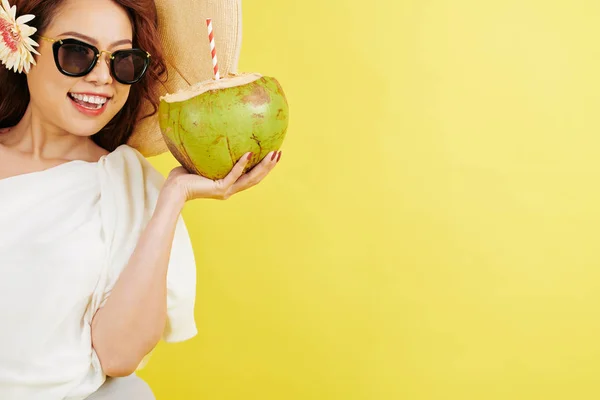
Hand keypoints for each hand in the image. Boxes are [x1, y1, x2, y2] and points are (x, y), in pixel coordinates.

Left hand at [164, 151, 281, 201]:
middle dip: (269, 167)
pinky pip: (234, 175)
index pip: (250, 177)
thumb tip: (213, 134)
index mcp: (228, 186)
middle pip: (256, 178)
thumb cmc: (182, 176)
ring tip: (272, 154)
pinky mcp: (219, 188)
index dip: (263, 168)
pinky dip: (242, 164)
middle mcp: (230, 190)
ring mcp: (226, 190)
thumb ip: (210, 154)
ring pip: (250, 179)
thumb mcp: (201, 162)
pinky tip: (249, 153)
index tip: (273, 156)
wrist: (173, 190)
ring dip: (263, 166)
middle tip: (279, 154)